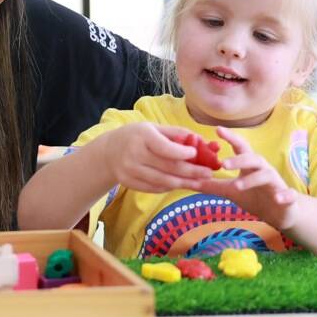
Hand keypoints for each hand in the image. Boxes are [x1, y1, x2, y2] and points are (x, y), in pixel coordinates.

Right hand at [94, 122, 212, 193]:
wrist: (108, 152)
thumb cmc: (136, 136)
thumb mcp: (152, 128)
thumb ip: (176, 134)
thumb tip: (201, 141)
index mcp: (142, 136)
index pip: (165, 148)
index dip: (183, 153)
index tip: (197, 154)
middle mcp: (134, 154)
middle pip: (168, 167)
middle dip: (192, 171)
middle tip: (208, 173)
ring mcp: (130, 171)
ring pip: (163, 181)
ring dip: (184, 183)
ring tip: (200, 182)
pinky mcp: (130, 183)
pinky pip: (155, 188)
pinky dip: (170, 187)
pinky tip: (182, 184)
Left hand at [201, 126, 300, 228]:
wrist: (281, 213)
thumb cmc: (255, 196)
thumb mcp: (231, 191)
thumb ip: (212, 185)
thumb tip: (188, 179)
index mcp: (250, 166)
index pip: (240, 148)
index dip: (231, 138)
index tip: (218, 129)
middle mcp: (263, 170)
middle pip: (253, 159)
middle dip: (239, 160)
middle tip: (223, 164)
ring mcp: (276, 183)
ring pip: (267, 175)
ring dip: (253, 179)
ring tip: (238, 185)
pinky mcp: (287, 198)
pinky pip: (289, 194)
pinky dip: (285, 195)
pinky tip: (279, 198)